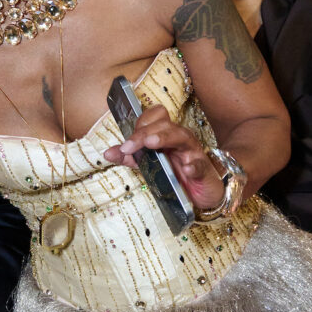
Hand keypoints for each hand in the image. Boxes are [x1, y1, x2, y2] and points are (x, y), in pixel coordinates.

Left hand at [104, 104, 228, 212]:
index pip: (155, 116)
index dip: (141, 124)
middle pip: (164, 125)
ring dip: (165, 138)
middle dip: (144, 133)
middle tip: (129, 146)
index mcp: (166, 135)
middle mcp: (179, 139)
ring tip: (152, 144)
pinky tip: (186, 168)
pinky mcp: (203, 169)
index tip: (127, 143)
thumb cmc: (176, 175)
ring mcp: (193, 152)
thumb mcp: (148, 166)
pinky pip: (199, 164)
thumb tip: (108, 152)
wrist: (199, 195)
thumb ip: (130, 158)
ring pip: (181, 136)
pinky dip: (193, 165)